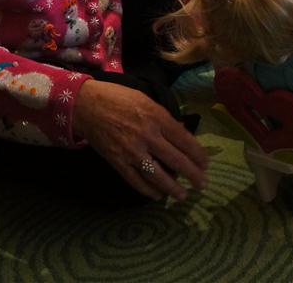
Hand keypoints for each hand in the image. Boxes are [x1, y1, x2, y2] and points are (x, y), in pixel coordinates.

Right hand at [74, 79, 207, 200]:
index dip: (198, 154)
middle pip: (176, 160)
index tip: (206, 164)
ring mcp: (131, 151)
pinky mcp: (117, 162)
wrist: (86, 105)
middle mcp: (147, 136)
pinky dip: (147, 190)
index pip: (184, 140)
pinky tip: (156, 195)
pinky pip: (135, 180)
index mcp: (157, 118)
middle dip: (192, 175)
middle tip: (202, 185)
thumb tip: (182, 135)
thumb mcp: (147, 100)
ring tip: (182, 195)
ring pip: (157, 175)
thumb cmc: (119, 98)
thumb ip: (165, 119)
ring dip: (172, 188)